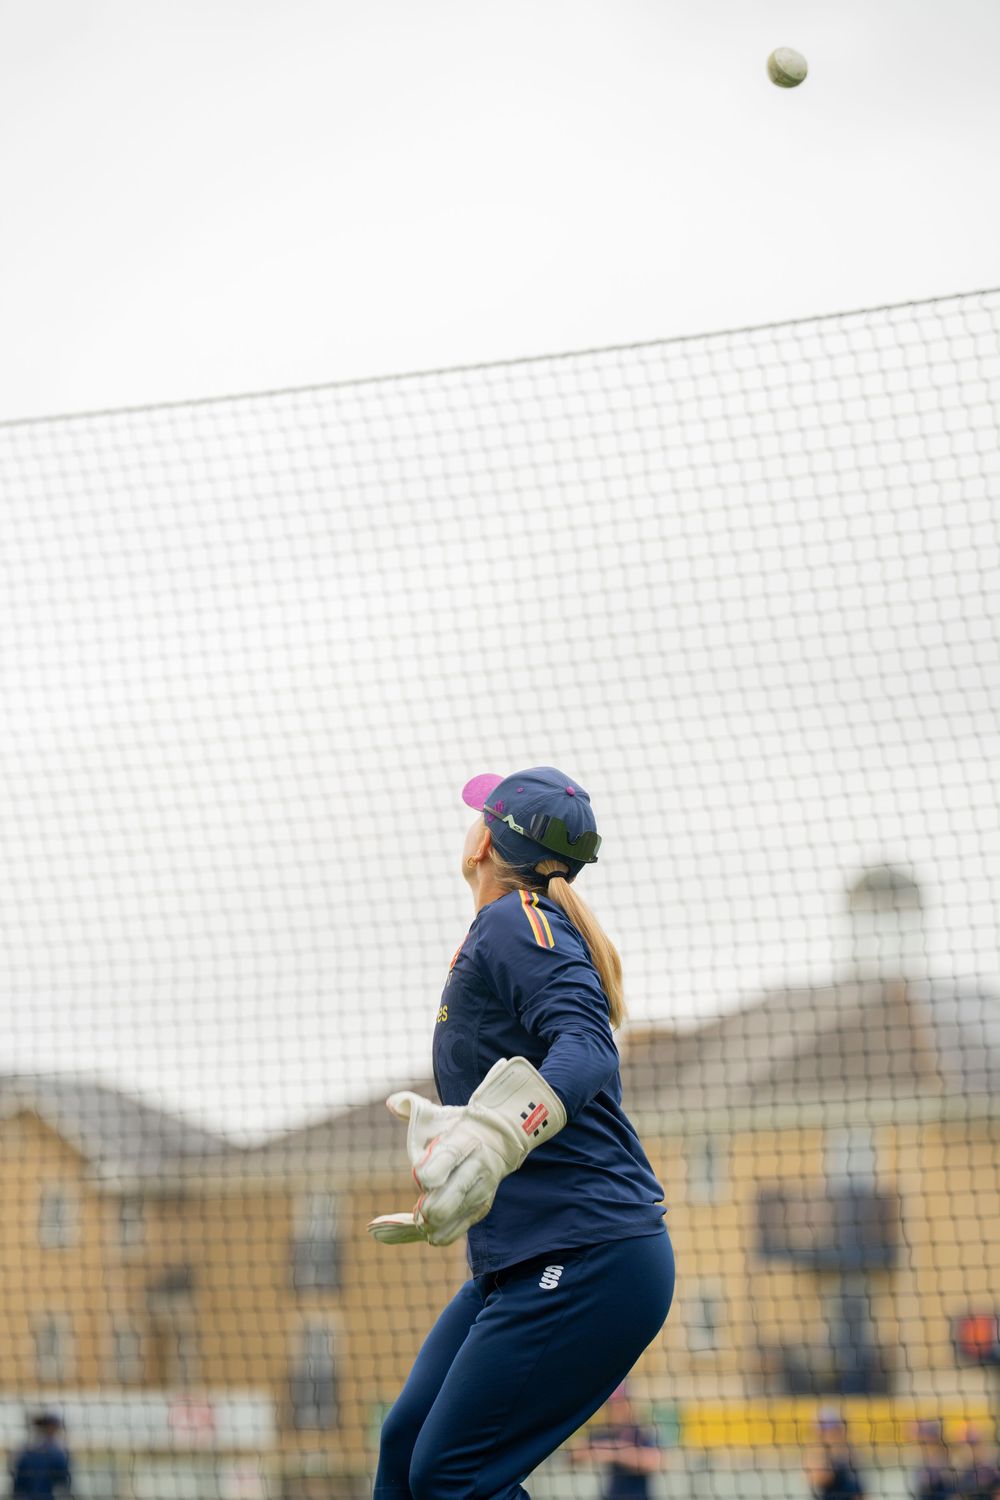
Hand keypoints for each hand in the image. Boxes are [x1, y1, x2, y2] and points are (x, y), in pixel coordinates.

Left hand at [368, 1058, 565, 1246]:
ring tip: (415, 1219)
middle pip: (446, 1201)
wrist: (501, 1137)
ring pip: (449, 1220)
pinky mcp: (479, 1208)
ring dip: (426, 1225)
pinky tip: (420, 1231)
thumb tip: (391, 1103)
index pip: (446, 1160)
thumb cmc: (460, 1126)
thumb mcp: (440, 1113)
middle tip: (417, 1206)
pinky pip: (454, 1231)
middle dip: (426, 1209)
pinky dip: (435, 1235)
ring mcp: (479, 1192)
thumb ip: (412, 1107)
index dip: (427, 1174)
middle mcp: (475, 1168)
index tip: (419, 1175)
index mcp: (463, 1141)